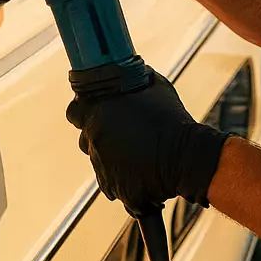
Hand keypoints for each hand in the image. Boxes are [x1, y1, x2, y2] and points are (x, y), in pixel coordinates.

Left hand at [67, 68, 232, 210]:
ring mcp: (102, 166)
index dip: (84, 113)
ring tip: (139, 153)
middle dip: (101, 137)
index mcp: (97, 112)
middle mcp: (95, 139)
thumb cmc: (172, 118)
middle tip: (125, 135)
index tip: (96, 114)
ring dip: (113, 158)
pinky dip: (124, 179)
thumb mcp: (154, 85)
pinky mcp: (113, 187)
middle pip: (86, 139)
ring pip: (100, 162)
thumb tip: (128, 74)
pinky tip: (142, 170)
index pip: (74, 112)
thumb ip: (132, 80)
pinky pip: (112, 182)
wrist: (187, 156)